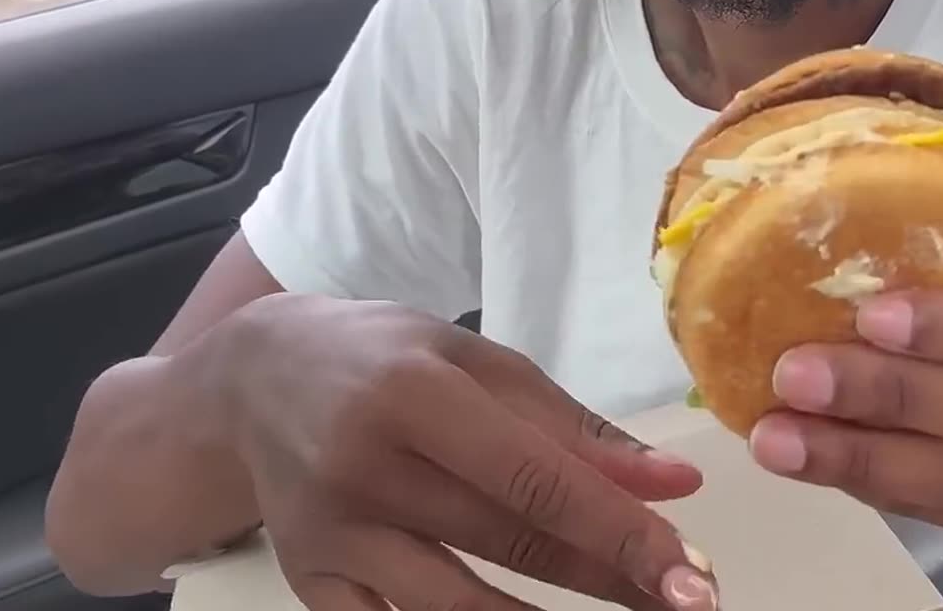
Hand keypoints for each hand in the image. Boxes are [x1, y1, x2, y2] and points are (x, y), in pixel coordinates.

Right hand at [186, 295, 716, 610]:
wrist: (251, 380)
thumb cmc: (382, 356)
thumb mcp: (475, 362)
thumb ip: (571, 425)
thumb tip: (672, 484)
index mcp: (414, 394)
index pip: (535, 480)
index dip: (620, 533)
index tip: (691, 574)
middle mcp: (365, 469)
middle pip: (508, 545)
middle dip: (609, 581)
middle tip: (687, 602)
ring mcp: (331, 536)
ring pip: (456, 607)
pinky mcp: (310, 581)